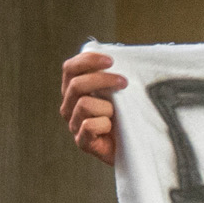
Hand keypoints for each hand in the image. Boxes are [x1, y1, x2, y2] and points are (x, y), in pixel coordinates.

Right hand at [61, 49, 125, 165]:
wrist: (134, 148)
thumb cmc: (126, 117)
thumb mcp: (119, 92)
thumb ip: (111, 75)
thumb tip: (116, 54)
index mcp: (74, 90)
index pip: (70, 68)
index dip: (88, 60)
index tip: (111, 61)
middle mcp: (69, 106)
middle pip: (76, 84)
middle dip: (102, 80)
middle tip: (124, 82)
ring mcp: (74, 124)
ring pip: (84, 105)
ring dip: (107, 108)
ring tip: (117, 115)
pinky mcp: (82, 142)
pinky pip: (89, 126)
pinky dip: (104, 125)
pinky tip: (112, 129)